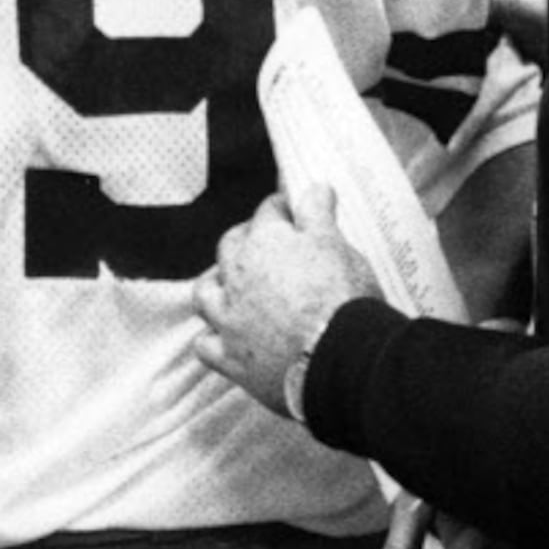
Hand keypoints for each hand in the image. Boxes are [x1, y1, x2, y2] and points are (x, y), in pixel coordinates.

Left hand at [191, 181, 381, 415]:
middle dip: (245, 239)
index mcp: (264, 243)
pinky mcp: (232, 359)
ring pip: (205, 293)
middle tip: (267, 244)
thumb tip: (314, 189)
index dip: (282, 209)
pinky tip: (223, 336)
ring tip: (231, 285)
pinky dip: (212, 339)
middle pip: (230, 246)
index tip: (292, 212)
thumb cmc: (342, 298)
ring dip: (215, 285)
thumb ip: (318, 213)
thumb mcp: (337, 244)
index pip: (267, 212)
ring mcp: (229, 319)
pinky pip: (206, 345)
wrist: (341, 359)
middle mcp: (237, 278)